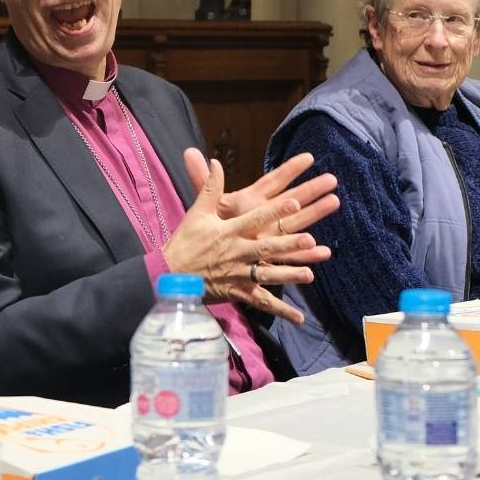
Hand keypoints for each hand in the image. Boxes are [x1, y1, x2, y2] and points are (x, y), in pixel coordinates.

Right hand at [162, 150, 339, 323]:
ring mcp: (238, 274)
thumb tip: (215, 162)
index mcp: (227, 232)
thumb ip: (209, 187)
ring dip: (288, 275)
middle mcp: (236, 252)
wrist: (171, 274)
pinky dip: (280, 311)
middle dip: (288, 244)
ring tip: (309, 274)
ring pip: (267, 275)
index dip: (274, 210)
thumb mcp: (196, 212)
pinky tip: (299, 317)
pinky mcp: (238, 292)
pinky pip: (262, 302)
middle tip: (309, 239)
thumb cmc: (185, 241)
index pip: (254, 219)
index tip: (294, 202)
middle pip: (266, 248)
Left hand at [186, 148, 339, 246]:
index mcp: (252, 201)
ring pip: (297, 223)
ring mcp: (271, 235)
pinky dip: (307, 254)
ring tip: (334, 203)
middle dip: (311, 189)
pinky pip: (292, 254)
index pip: (273, 181)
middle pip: (292, 199)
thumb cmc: (212, 227)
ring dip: (315, 214)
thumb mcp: (207, 203)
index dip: (288, 169)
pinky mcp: (271, 255)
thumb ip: (203, 180)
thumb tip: (188, 151)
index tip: (308, 156)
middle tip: (332, 179)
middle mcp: (266, 216)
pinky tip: (324, 252)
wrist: (210, 255)